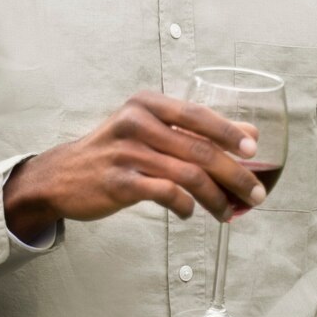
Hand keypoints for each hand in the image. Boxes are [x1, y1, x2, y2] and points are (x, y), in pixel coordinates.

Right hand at [3, 89, 264, 241]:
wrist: (61, 175)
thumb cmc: (115, 150)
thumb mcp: (149, 129)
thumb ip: (193, 130)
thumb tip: (250, 134)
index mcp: (147, 103)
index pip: (198, 114)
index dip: (230, 132)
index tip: (255, 151)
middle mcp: (137, 122)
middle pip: (199, 148)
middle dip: (234, 173)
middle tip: (255, 193)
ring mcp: (126, 152)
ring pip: (187, 174)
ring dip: (216, 197)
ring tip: (229, 211)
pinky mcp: (119, 182)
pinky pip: (166, 193)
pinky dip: (186, 206)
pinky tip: (191, 213)